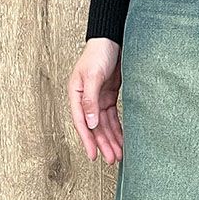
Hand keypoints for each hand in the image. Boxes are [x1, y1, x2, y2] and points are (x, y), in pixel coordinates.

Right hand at [68, 37, 122, 162]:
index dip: (87, 141)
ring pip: (104, 125)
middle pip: (94, 127)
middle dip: (103, 144)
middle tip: (112, 160)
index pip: (81, 123)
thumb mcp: (93, 76)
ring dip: (111, 140)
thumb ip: (90, 100)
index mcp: (76, 95)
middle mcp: (85, 100)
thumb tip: (90, 124)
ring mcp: (97, 99)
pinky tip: (123, 140)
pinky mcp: (108, 97)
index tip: (94, 157)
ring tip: (119, 155)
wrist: (112, 39)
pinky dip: (118, 129)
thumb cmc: (99, 53)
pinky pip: (112, 118)